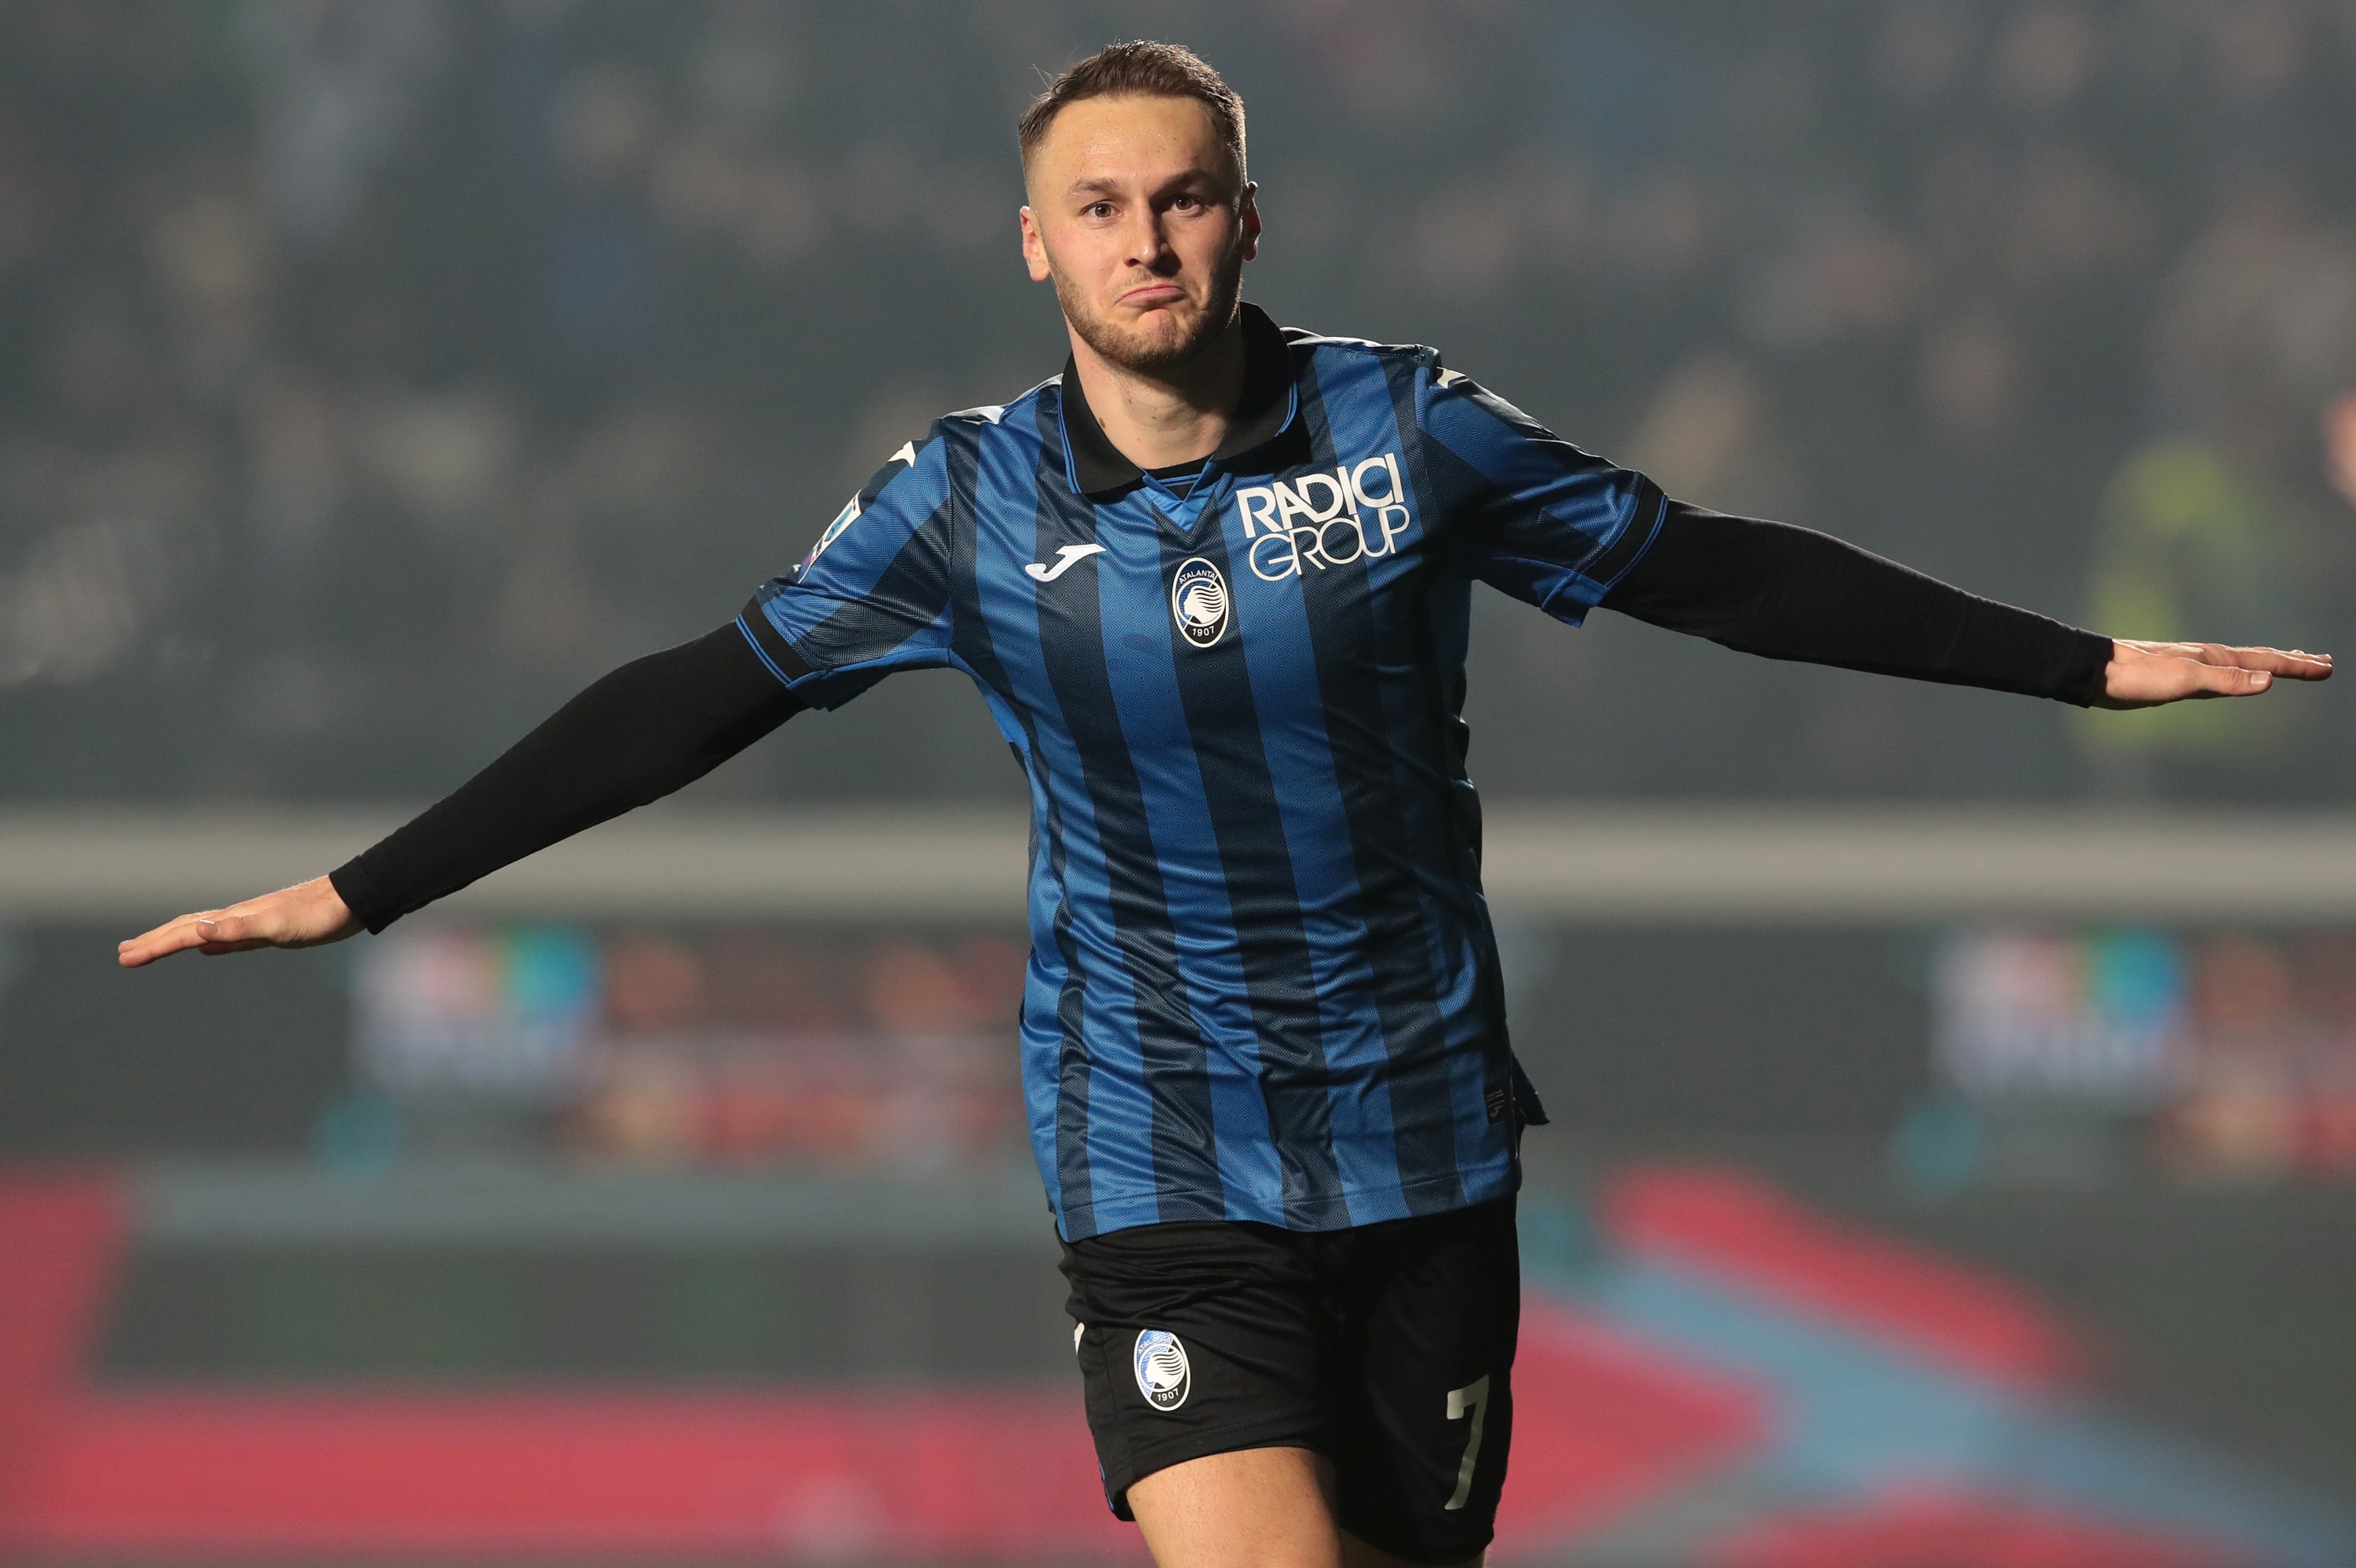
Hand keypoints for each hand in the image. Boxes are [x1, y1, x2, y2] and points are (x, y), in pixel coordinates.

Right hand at [117, 875, 362, 967]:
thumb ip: (237, 931)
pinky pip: (227, 940)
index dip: (154, 946)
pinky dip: (209, 944)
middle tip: (123, 954)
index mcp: (233, 919)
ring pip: (201, 933)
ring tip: (151, 948)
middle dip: (153, 942)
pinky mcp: (268, 931)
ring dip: (174, 941)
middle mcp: (237, 918)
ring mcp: (251, 924)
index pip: (183, 934)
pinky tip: (206, 948)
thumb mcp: (276, 927)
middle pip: (185, 930)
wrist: (349, 902)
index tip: (125, 958)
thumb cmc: (316, 916)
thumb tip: (197, 933)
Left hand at [2094, 639, 2332, 708]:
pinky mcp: (2179, 679)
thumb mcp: (2185, 681)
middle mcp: (2209, 659)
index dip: (2298, 666)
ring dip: (2269, 664)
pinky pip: (2223, 676)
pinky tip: (2235, 679)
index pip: (2267, 663)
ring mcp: (2195, 668)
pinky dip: (2240, 675)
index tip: (2327, 667)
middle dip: (2293, 661)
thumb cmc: (2138, 677)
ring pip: (2243, 665)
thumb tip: (2268, 682)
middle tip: (2323, 662)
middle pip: (2261, 659)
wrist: (2097, 672)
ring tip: (2287, 663)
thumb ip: (2226, 681)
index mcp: (2216, 658)